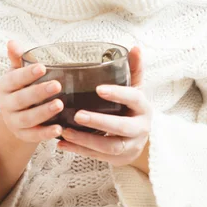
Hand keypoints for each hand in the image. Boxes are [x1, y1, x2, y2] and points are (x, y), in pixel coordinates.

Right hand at [0, 40, 63, 142]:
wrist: (14, 116)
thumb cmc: (20, 87)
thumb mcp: (17, 72)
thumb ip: (17, 58)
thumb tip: (12, 42)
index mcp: (5, 86)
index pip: (14, 79)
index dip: (27, 74)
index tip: (43, 67)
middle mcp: (6, 104)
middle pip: (21, 99)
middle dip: (39, 92)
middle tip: (57, 85)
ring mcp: (13, 122)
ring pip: (28, 119)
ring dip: (44, 112)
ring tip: (60, 105)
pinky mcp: (23, 135)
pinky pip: (34, 136)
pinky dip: (46, 134)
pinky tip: (59, 129)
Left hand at [57, 47, 151, 167]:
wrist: (141, 137)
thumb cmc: (132, 107)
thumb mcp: (135, 88)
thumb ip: (133, 69)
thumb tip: (135, 47)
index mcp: (143, 107)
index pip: (134, 98)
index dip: (118, 94)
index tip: (98, 89)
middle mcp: (140, 128)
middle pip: (121, 128)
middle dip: (99, 122)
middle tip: (78, 115)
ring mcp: (130, 146)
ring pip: (109, 147)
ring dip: (86, 140)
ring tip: (65, 131)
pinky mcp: (118, 159)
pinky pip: (98, 157)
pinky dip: (79, 151)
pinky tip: (62, 144)